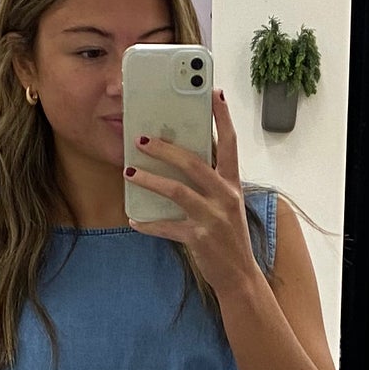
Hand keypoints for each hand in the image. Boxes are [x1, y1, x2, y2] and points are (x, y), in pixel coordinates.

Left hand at [125, 87, 255, 295]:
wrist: (239, 276)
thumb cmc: (228, 236)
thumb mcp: (226, 204)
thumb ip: (209, 182)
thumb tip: (179, 158)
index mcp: (232, 184)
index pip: (229, 143)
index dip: (222, 117)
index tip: (213, 92)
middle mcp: (225, 196)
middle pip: (194, 162)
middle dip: (166, 148)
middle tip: (142, 138)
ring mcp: (213, 218)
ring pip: (176, 191)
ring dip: (149, 179)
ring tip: (129, 171)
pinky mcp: (199, 238)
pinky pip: (167, 227)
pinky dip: (148, 224)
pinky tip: (134, 219)